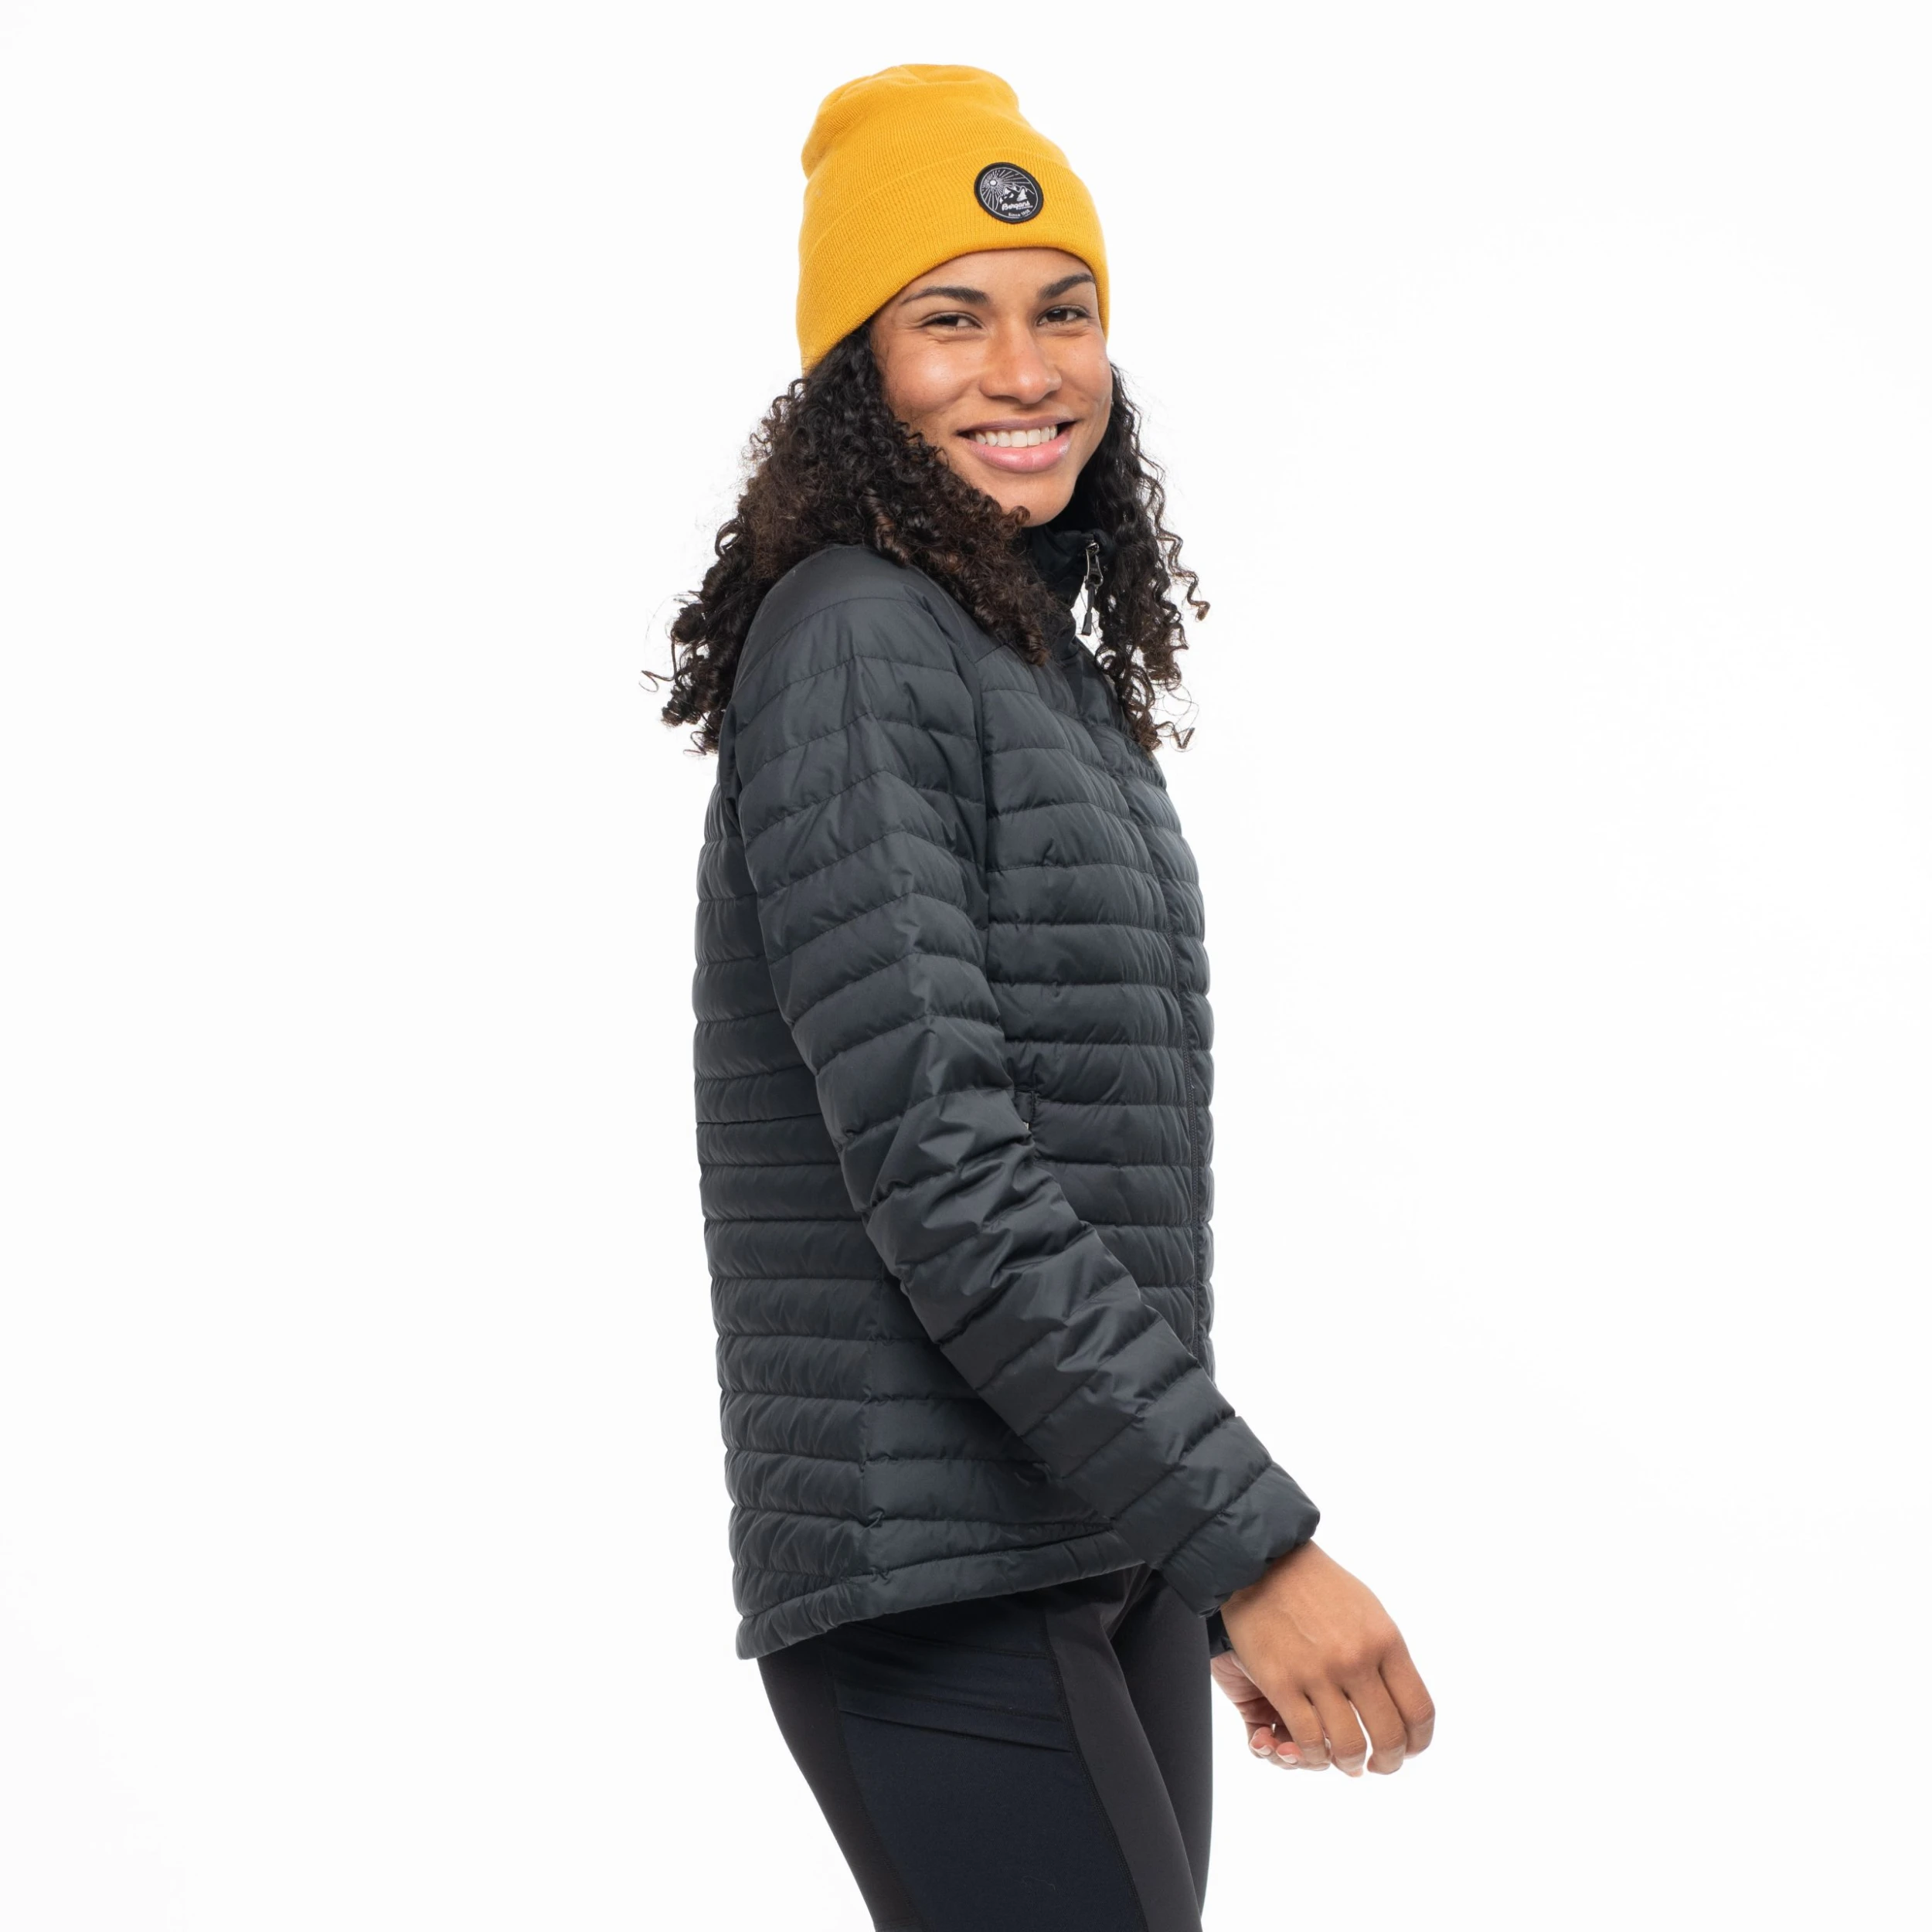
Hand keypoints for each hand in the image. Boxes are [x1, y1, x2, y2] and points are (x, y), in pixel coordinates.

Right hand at [1212, 1540, 1433, 1775]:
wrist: (1263, 1562)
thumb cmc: (1318, 1586)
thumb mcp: (1368, 1611)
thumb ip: (1387, 1655)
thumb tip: (1400, 1701)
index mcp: (1385, 1640)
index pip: (1419, 1712)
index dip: (1418, 1742)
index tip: (1409, 1749)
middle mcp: (1356, 1659)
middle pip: (1389, 1737)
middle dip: (1388, 1762)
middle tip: (1378, 1765)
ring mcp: (1318, 1672)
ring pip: (1348, 1746)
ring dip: (1351, 1765)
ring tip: (1347, 1762)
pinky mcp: (1281, 1682)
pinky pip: (1306, 1739)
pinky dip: (1313, 1756)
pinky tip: (1314, 1751)